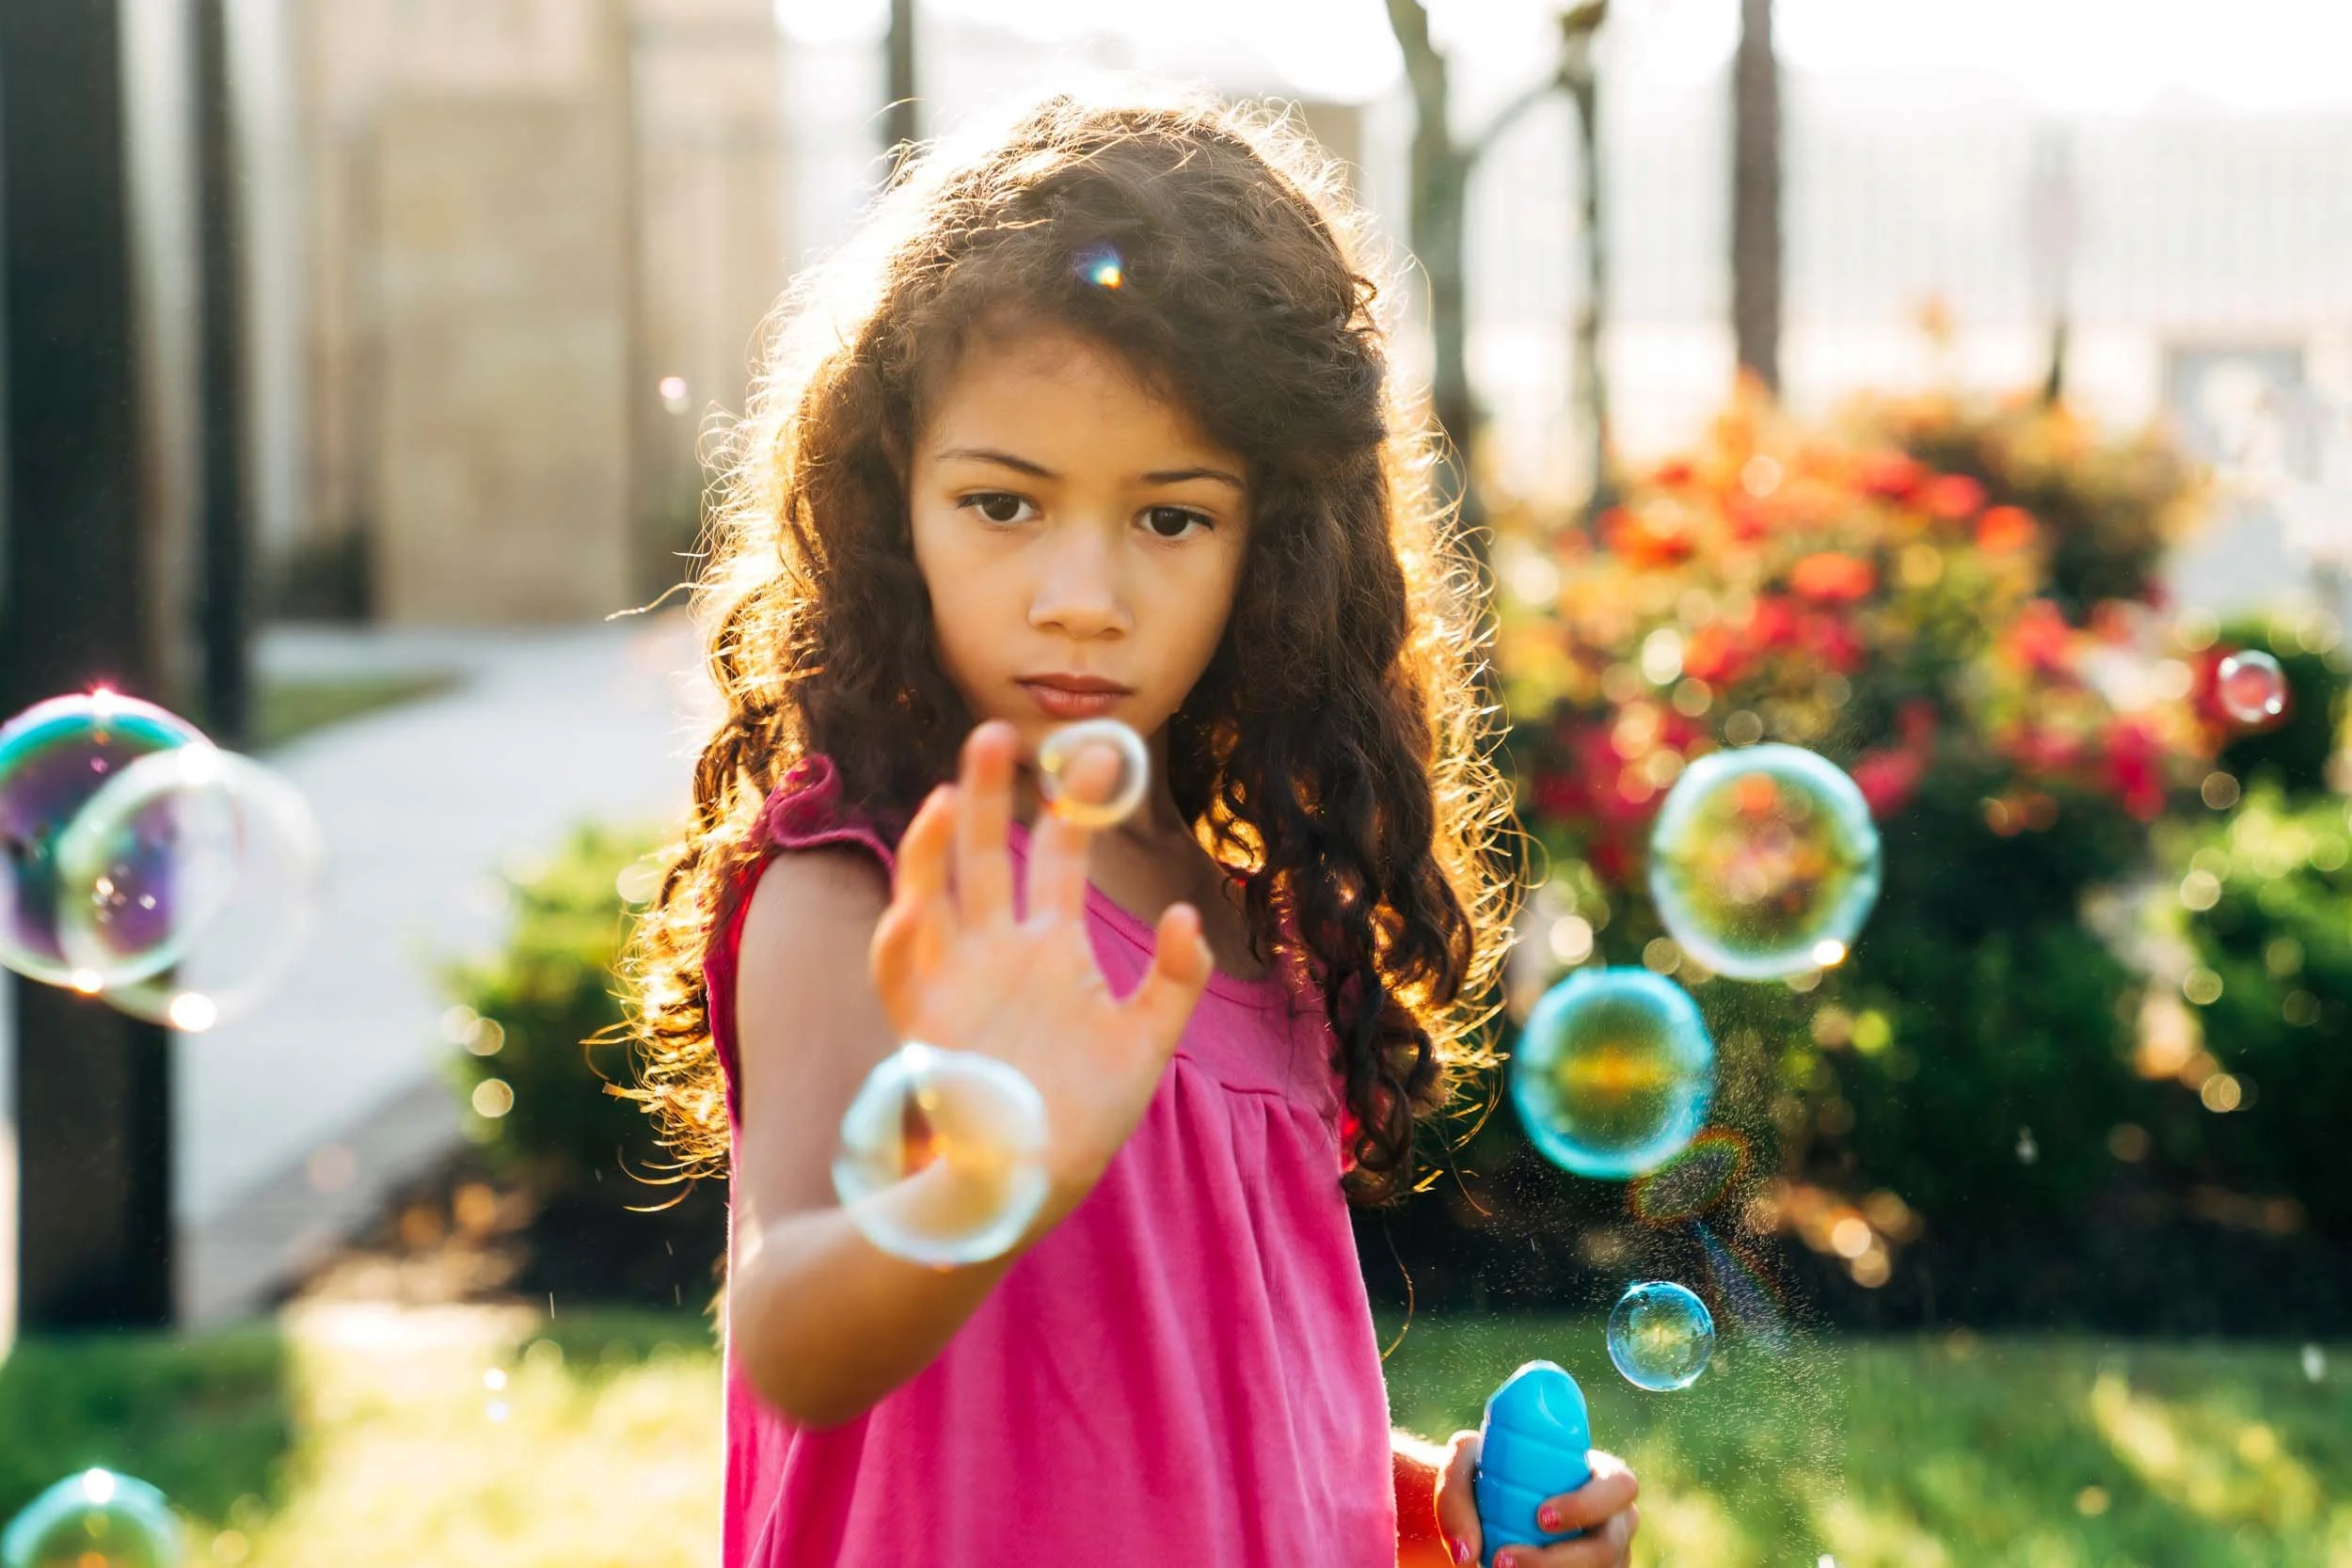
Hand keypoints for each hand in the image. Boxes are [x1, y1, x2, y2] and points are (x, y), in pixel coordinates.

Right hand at [869, 721, 1213, 1235]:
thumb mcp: (1147, 1046)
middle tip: (998, 733)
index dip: (1075, 805)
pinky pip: (899, 978)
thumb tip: (1188, 914)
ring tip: (944, 800)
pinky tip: (911, 912)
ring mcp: (952, 982)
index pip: (1058, 854)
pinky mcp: (920, 1028)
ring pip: (930, 896)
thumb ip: (1173, 981)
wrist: (1030, 1182)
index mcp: (1048, 945)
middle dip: (987, 795)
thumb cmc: (1084, 1116)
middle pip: (983, 854)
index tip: (1101, 752)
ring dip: (930, 850)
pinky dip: (899, 946)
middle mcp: (993, 950)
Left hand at [1433, 1430, 1639, 1567]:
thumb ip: (1454, 1495)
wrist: (1482, 1511)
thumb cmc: (1484, 1475)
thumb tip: (1464, 1553)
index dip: (1590, 1504)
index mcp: (1599, 1475)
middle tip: (1504, 1559)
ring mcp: (1609, 1556)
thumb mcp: (1464, 1463)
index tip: (1540, 1516)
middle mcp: (1614, 1519)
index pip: (1620, 1485)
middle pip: (1609, 1545)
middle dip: (1561, 1559)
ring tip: (1497, 1567)